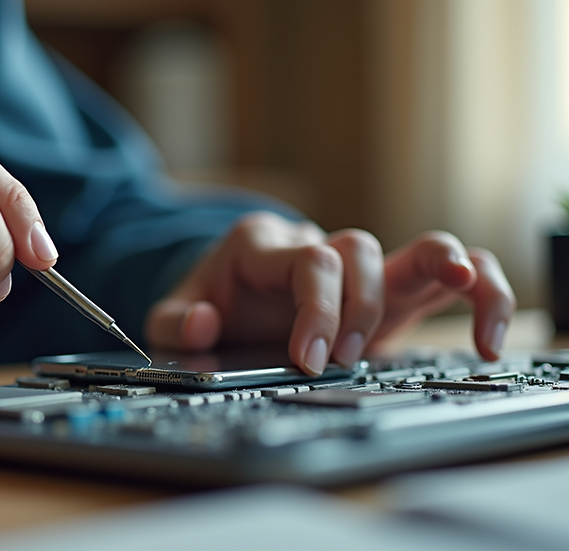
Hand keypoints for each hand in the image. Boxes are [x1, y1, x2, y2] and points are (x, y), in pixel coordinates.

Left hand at [144, 212, 514, 373]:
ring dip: (440, 281)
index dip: (318, 308)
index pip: (308, 260)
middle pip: (358, 251)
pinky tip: (488, 334)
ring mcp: (359, 265)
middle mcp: (316, 245)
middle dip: (356, 311)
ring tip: (472, 323)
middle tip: (340, 361)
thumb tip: (202, 323)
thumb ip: (174, 323)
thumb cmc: (210, 302)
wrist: (227, 293)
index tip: (311, 358)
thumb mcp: (172, 316)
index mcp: (262, 246)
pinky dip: (478, 289)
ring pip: (415, 245)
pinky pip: (444, 268)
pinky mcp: (389, 286)